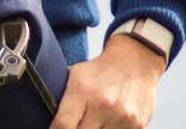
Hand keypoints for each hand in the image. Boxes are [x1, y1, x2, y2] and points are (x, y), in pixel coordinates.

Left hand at [48, 34, 165, 128]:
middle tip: (74, 125)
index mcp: (82, 91)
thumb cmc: (100, 71)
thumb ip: (63, 97)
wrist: (134, 62)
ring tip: (93, 121)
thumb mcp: (75, 75)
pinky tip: (108, 123)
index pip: (64, 125)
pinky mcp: (138, 124)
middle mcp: (103, 105)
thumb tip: (47, 115)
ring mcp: (122, 117)